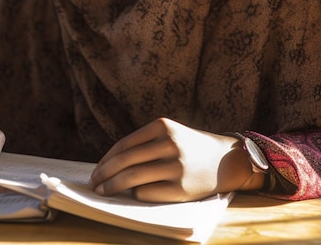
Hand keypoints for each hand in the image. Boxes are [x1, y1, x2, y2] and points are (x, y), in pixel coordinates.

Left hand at [90, 118, 261, 201]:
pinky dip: (136, 194)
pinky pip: (147, 193)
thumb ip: (144, 144)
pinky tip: (134, 194)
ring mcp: (175, 166)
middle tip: (94, 183)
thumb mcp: (169, 134)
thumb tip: (109, 164)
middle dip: (105, 174)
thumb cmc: (189, 147)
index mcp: (163, 126)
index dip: (107, 159)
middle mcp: (169, 144)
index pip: (124, 145)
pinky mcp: (181, 188)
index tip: (96, 170)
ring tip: (104, 191)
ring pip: (133, 178)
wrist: (226, 160)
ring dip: (113, 187)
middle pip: (125, 161)